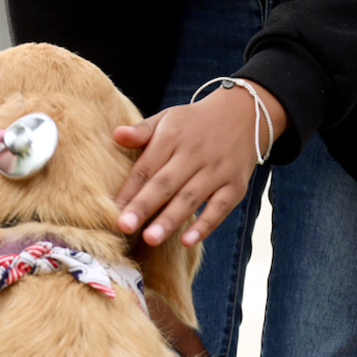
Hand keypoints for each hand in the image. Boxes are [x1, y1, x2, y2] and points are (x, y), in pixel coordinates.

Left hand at [114, 80, 285, 246]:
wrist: (245, 114)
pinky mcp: (236, 186)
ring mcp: (217, 171)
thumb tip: (117, 134)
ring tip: (150, 239)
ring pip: (190, 198)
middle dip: (144, 206)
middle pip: (165, 184)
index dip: (128, 190)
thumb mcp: (167, 119)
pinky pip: (220, 208)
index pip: (146, 167)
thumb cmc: (193, 124)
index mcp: (172, 137)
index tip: (111, 210)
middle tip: (124, 227)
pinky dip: (205, 225)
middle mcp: (195, 154)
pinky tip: (187, 242)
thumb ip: (141, 131)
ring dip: (170, 220)